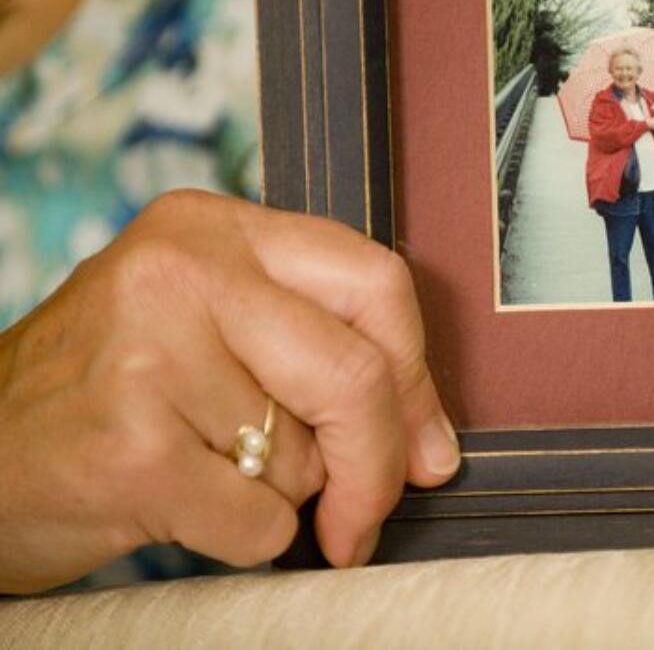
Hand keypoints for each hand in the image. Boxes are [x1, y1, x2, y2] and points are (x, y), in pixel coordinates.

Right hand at [0, 190, 459, 592]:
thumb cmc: (108, 394)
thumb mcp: (208, 330)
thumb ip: (319, 358)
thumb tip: (433, 449)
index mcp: (213, 228)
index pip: (376, 282)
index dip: (415, 375)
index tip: (425, 442)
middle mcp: (181, 273)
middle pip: (355, 373)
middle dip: (379, 461)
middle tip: (366, 512)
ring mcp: (149, 356)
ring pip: (308, 458)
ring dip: (285, 494)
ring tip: (208, 470)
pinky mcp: (131, 449)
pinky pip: (260, 522)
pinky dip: (245, 538)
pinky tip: (185, 508)